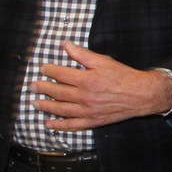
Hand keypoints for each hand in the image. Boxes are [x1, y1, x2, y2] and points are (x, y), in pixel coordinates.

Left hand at [29, 42, 171, 130]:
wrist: (140, 95)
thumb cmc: (123, 76)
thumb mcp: (103, 61)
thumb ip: (82, 54)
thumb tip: (66, 45)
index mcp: (86, 80)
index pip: (60, 74)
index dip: (49, 70)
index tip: (42, 68)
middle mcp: (84, 97)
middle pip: (57, 92)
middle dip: (42, 88)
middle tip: (32, 86)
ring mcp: (87, 111)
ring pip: (61, 109)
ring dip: (46, 106)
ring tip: (35, 103)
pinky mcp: (92, 121)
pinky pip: (71, 125)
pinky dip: (58, 125)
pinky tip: (48, 124)